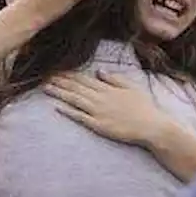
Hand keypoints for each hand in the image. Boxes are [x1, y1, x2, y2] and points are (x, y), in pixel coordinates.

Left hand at [44, 70, 173, 148]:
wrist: (152, 126)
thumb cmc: (144, 107)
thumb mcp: (131, 87)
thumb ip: (114, 79)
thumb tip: (98, 71)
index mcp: (108, 88)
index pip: (83, 79)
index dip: (68, 74)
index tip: (55, 70)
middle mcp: (101, 98)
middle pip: (75, 87)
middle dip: (59, 81)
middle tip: (43, 76)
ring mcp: (99, 112)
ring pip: (74, 100)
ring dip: (59, 93)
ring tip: (45, 87)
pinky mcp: (99, 125)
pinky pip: (80, 117)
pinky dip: (68, 111)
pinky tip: (56, 107)